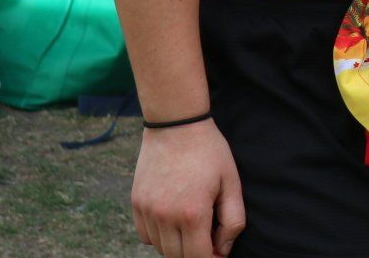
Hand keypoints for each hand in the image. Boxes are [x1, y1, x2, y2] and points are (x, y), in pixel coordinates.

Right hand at [131, 121, 245, 257]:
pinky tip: (174, 220)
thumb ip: (232, 220)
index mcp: (192, 213)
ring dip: (177, 246)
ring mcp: (147, 211)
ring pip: (161, 248)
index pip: (198, 257)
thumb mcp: (231, 182)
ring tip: (193, 226)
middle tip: (209, 239)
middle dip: (195, 253)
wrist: (175, 125)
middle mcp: (165, 216)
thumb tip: (223, 249)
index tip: (219, 254)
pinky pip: (146, 235)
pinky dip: (159, 236)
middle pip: (177, 256)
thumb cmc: (209, 152)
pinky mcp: (136, 204)